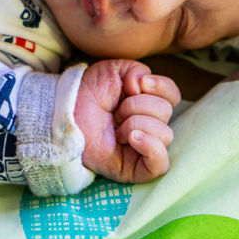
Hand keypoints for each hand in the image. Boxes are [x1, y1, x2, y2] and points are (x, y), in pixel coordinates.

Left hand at [74, 59, 181, 183]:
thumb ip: (136, 70)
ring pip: (165, 134)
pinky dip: (152, 147)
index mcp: (149, 103)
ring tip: (116, 127)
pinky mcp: (136, 168)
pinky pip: (161, 164)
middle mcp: (150, 125)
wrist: (66, 113)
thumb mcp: (113, 70)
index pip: (172, 95)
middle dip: (137, 106)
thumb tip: (145, 87)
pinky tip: (132, 138)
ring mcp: (145, 148)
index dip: (161, 86)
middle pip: (166, 112)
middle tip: (115, 111)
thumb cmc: (88, 94)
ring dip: (136, 123)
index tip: (139, 84)